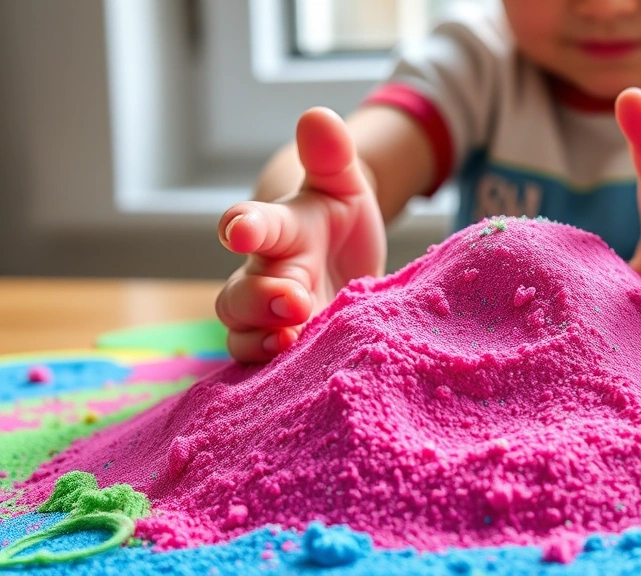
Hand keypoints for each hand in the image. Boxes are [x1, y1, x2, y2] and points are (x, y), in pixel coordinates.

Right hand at [216, 108, 385, 362]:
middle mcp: (267, 274)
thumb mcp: (343, 184)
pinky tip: (290, 375)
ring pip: (241, 331)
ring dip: (261, 339)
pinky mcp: (283, 347)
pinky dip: (268, 371)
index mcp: (281, 230)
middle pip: (240, 290)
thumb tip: (318, 115)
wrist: (341, 258)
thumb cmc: (337, 219)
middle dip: (261, 296)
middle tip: (295, 301)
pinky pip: (259, 365)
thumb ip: (331, 155)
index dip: (244, 224)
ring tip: (289, 342)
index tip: (240, 227)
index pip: (252, 223)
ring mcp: (271, 316)